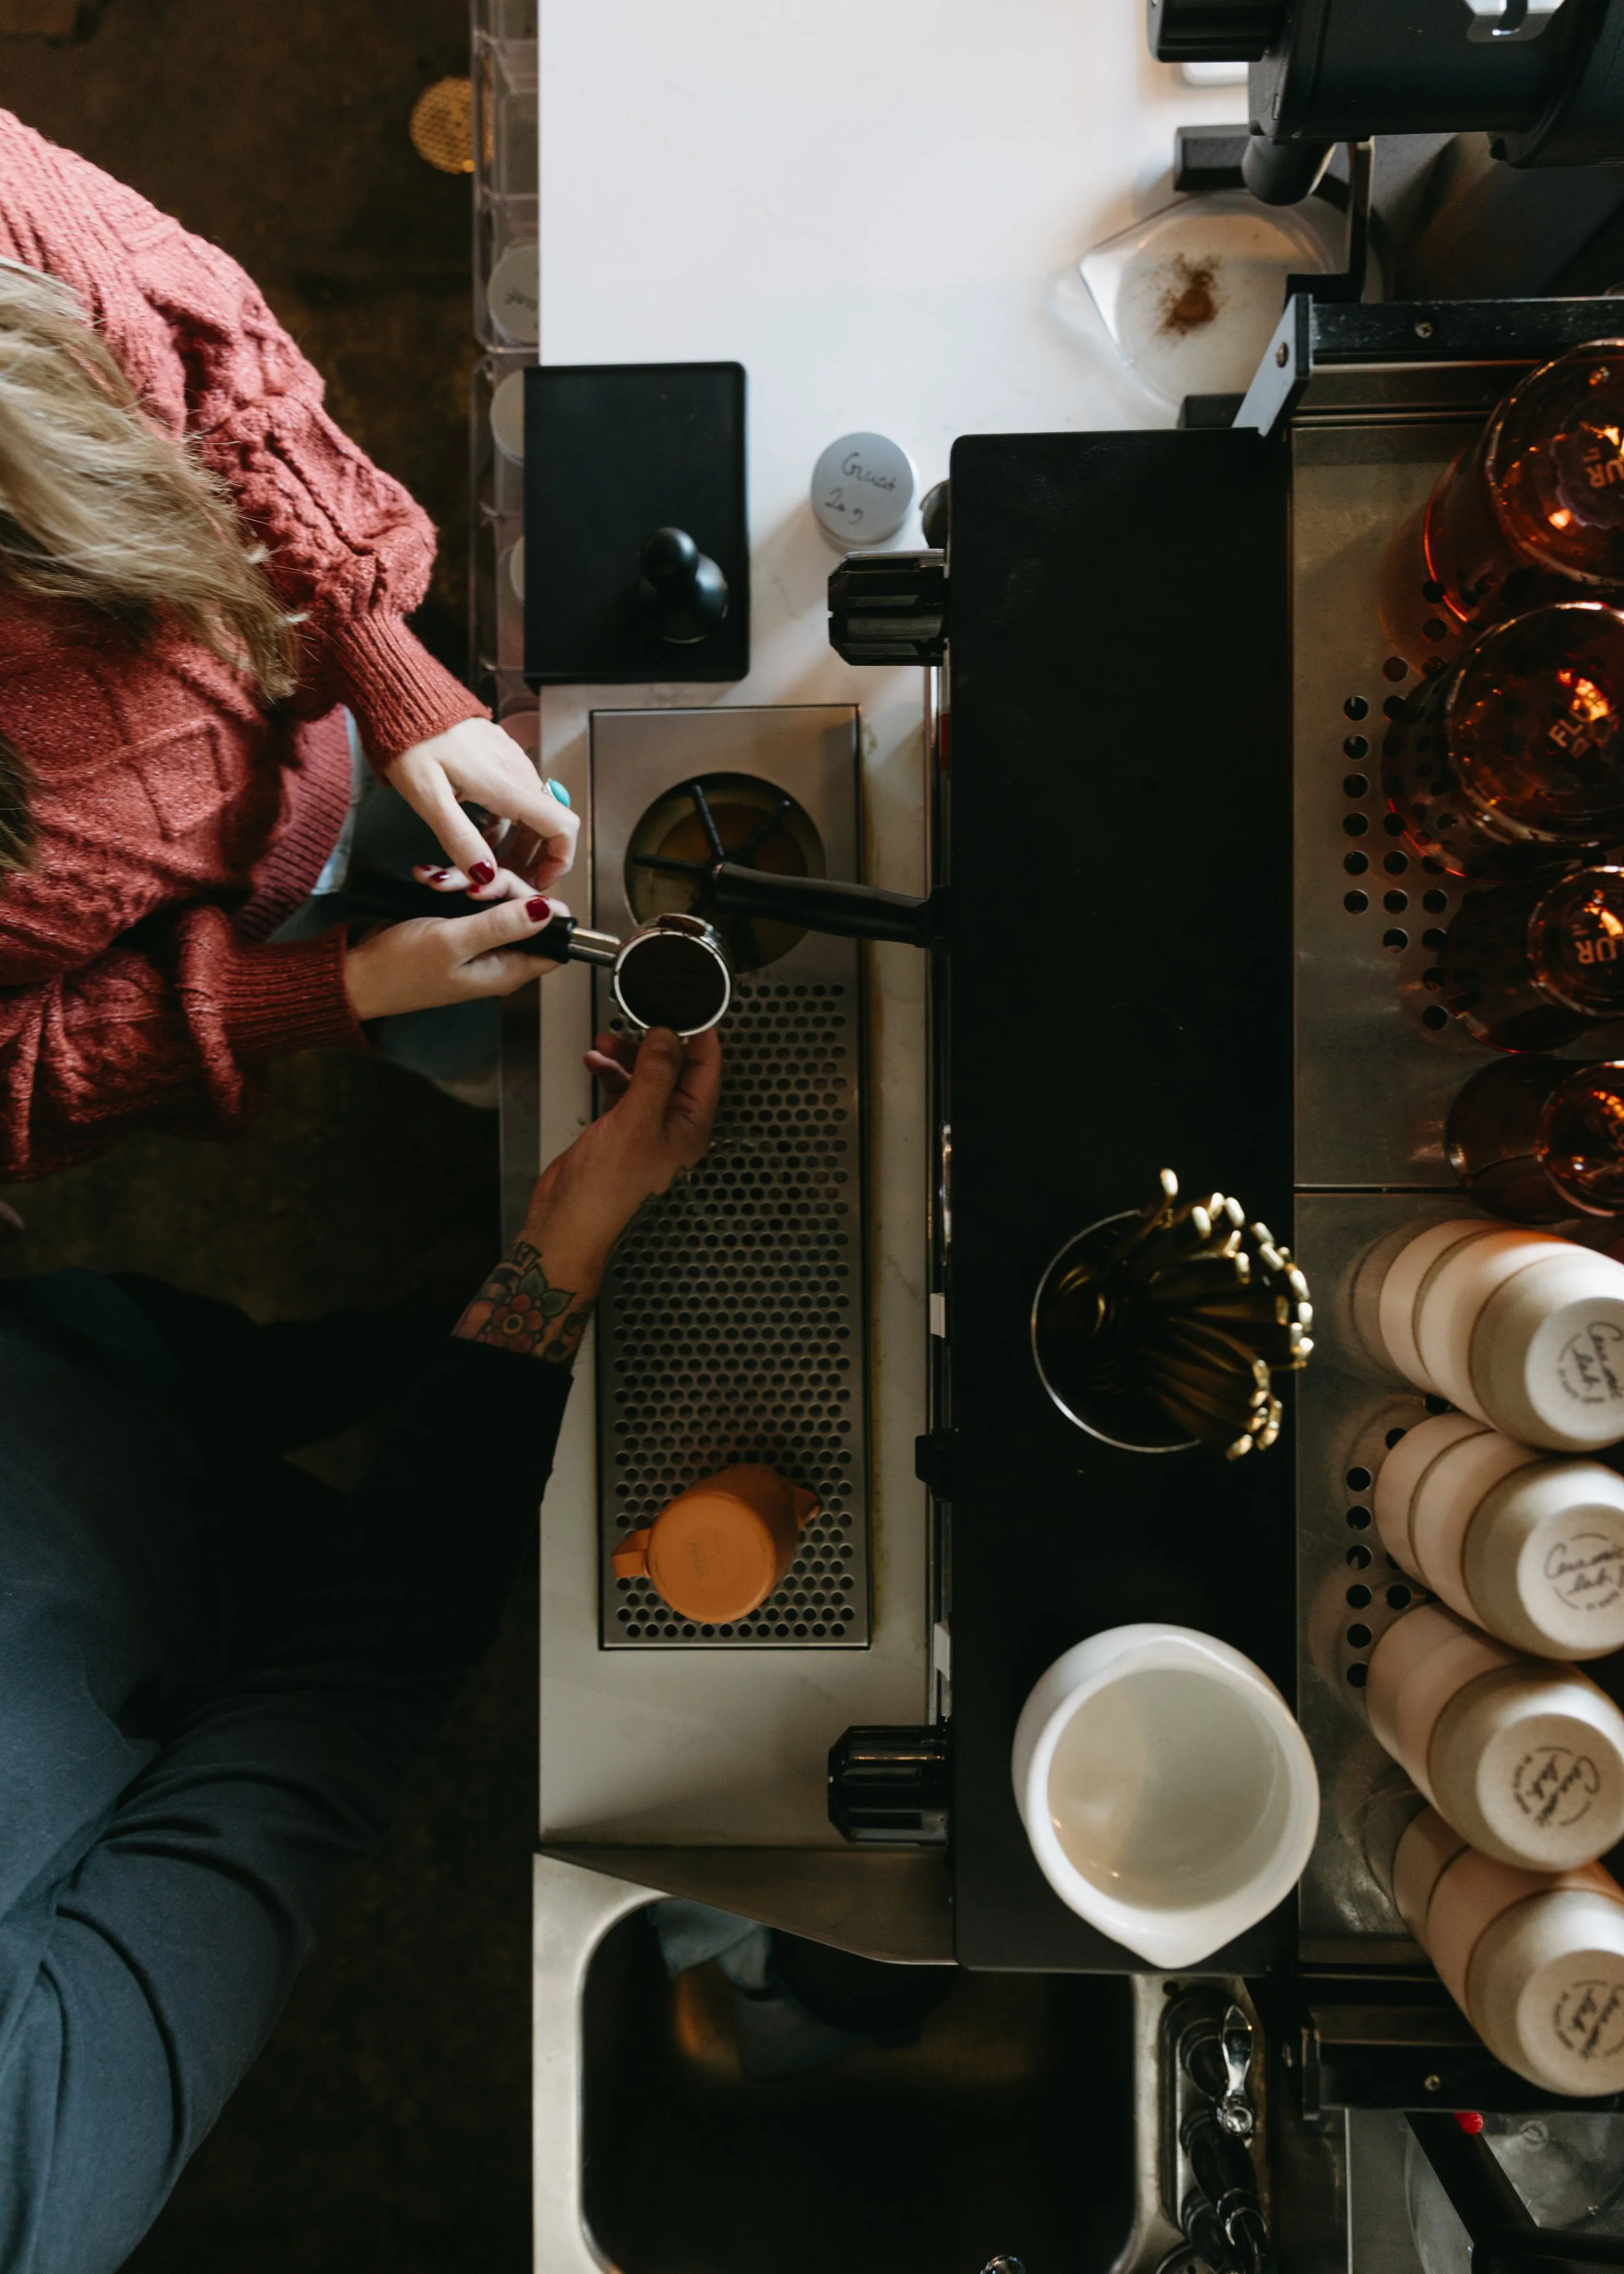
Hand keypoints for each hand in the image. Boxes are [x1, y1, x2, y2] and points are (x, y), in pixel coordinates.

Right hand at [344, 893, 563, 1021]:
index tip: (506, 892)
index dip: (539, 907)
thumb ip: (501, 925)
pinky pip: (468, 897)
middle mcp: (499, 956)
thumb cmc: (399, 970)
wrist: (359, 973)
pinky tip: (430, 882)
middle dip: (495, 886)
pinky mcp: (459, 926)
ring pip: (495, 897)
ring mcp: (479, 941)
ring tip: (438, 884)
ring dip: (466, 882)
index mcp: (508, 969)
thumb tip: (546, 911)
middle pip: (525, 908)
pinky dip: (451, 885)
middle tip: (466, 887)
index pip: (552, 936)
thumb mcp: (453, 943)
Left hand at [389, 717, 578, 898]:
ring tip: (485, 860)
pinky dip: (505, 823)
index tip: (538, 880)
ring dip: (515, 843)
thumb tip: (485, 874)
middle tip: (502, 880)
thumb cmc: (411, 742)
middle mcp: (517, 772)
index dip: (559, 861)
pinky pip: (514, 797)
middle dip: (530, 860)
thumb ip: (460, 839)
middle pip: (547, 826)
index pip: (562, 827)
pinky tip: (479, 830)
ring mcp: (510, 762)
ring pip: (530, 813)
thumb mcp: (429, 799)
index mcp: (507, 785)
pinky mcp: (498, 756)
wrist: (403, 696)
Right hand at [527, 1026, 721, 1287]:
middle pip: (675, 1070)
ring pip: (645, 1078)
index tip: (689, 1007)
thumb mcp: (637, 1120)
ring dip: (628, 1056)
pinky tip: (596, 1063)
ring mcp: (646, 1130)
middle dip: (654, 1043)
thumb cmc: (607, 1191)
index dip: (700, 1036)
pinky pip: (622, 1092)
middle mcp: (674, 1128)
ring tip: (607, 1042)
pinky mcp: (620, 1132)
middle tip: (638, 1020)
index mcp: (692, 1127)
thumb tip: (669, 1036)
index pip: (707, 1071)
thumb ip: (656, 1073)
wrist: (569, 1221)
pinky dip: (610, 1073)